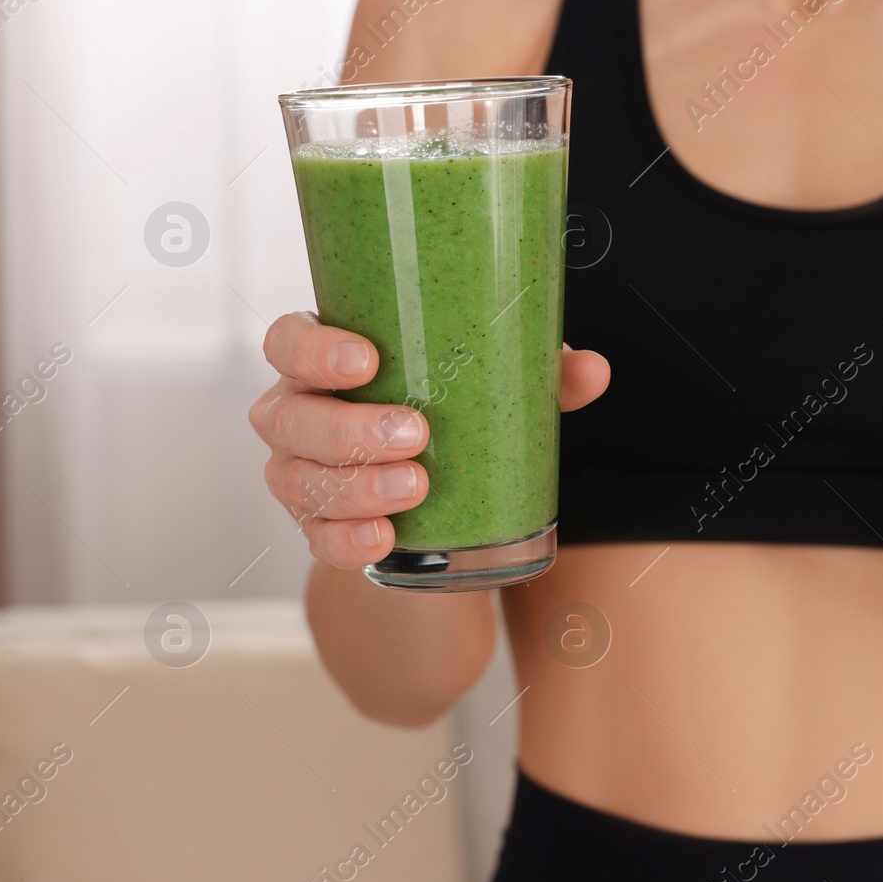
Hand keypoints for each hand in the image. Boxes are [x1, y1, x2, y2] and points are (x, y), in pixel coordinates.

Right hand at [248, 311, 609, 569]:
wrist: (436, 503)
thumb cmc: (452, 416)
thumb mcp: (492, 389)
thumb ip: (540, 375)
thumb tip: (593, 370)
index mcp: (329, 361)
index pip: (289, 341)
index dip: (314, 350)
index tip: (366, 361)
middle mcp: (300, 412)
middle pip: (288, 416)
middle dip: (349, 427)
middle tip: (415, 433)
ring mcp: (300, 472)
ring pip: (298, 478)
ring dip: (356, 485)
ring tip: (416, 487)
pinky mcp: (318, 526)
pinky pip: (316, 538)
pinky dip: (347, 540)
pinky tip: (383, 539)